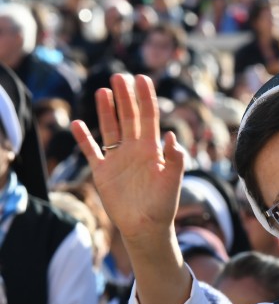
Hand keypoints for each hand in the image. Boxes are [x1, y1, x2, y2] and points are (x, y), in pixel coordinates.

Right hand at [71, 74, 184, 244]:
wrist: (146, 227)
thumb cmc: (163, 205)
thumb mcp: (172, 181)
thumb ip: (175, 159)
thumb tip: (171, 135)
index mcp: (153, 149)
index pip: (149, 117)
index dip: (146, 98)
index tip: (142, 78)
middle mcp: (135, 149)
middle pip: (129, 117)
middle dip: (125, 97)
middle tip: (119, 76)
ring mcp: (118, 159)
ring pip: (110, 129)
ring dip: (106, 111)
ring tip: (103, 92)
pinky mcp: (103, 172)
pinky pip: (92, 151)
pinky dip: (84, 139)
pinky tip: (78, 124)